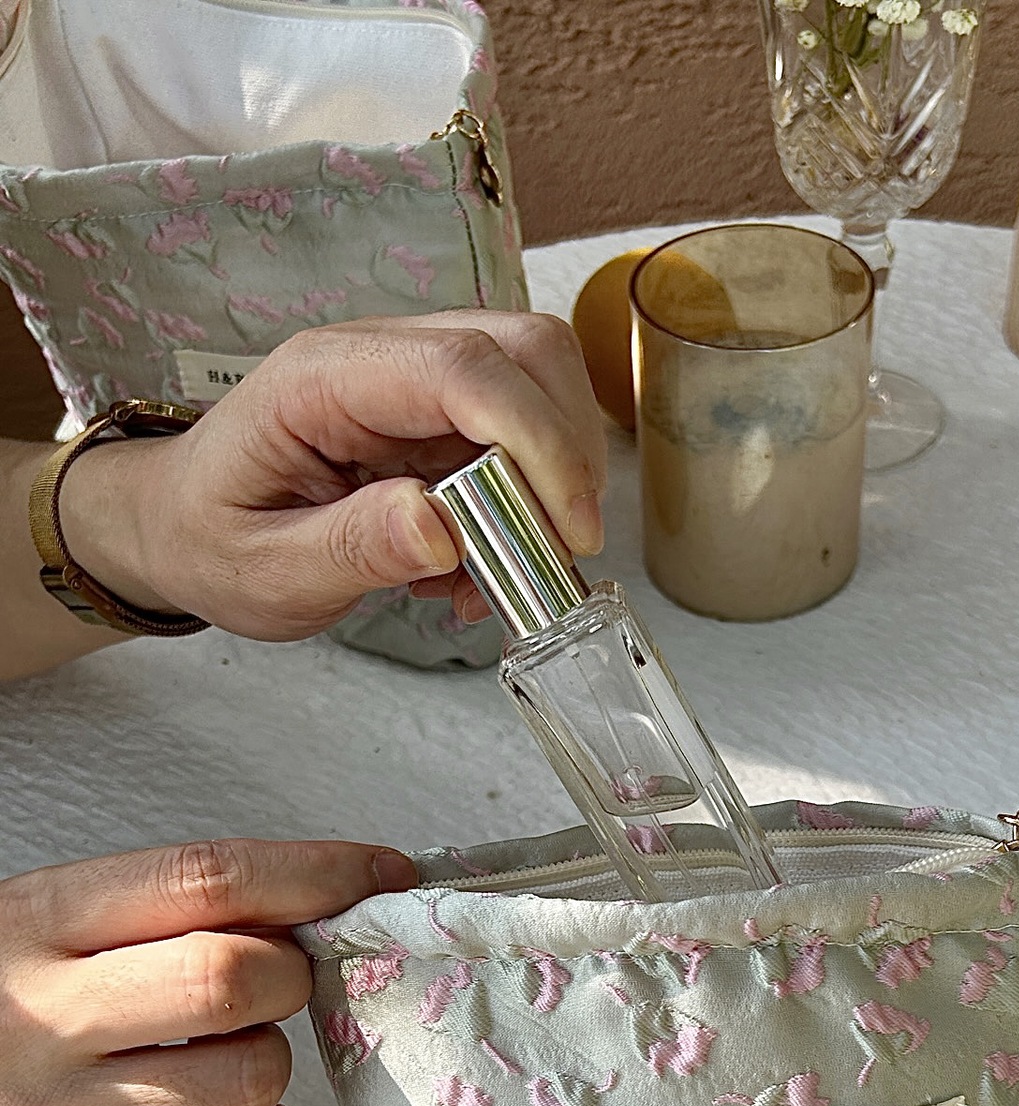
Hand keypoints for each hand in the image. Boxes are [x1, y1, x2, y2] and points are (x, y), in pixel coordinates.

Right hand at [0, 837, 415, 1105]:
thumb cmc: (7, 998)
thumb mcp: (56, 922)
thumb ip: (169, 909)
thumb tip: (333, 899)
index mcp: (38, 918)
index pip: (206, 878)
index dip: (317, 872)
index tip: (383, 875)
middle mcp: (39, 1015)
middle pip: (232, 979)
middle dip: (289, 978)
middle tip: (271, 987)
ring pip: (242, 1083)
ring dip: (272, 1067)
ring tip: (229, 1059)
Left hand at [62, 311, 606, 640]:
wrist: (183, 525)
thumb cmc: (213, 538)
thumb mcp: (265, 571)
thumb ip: (350, 548)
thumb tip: (440, 528)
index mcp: (324, 377)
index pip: (463, 368)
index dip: (536, 440)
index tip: (567, 527)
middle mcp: (381, 358)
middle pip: (525, 352)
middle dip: (567, 452)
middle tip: (558, 551)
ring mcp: (418, 381)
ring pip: (541, 388)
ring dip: (555, 482)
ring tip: (502, 570)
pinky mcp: (442, 416)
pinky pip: (522, 439)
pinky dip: (531, 506)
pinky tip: (477, 564)